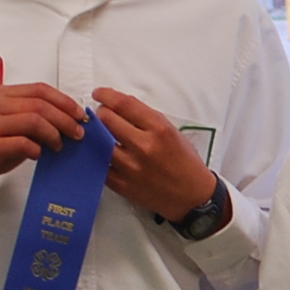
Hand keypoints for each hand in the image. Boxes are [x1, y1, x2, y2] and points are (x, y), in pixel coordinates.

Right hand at [0, 82, 85, 216]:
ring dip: (54, 134)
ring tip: (59, 146)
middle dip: (65, 118)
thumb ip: (33, 121)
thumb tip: (68, 120)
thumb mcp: (11, 131)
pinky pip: (22, 142)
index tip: (80, 115)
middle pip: (40, 104)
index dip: (64, 101)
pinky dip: (36, 149)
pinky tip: (38, 156)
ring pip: (33, 120)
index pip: (39, 89)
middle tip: (78, 133)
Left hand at [91, 87, 223, 221]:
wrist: (191, 196)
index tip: (99, 93)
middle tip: (102, 115)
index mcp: (159, 129)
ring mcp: (131, 167)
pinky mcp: (123, 185)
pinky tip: (103, 153)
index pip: (123, 104)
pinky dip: (99, 156)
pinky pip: (100, 165)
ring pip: (100, 142)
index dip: (106, 95)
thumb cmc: (185, 162)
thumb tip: (119, 107)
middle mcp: (144, 146)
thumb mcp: (172, 132)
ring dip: (97, 135)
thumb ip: (147, 119)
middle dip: (101, 113)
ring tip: (101, 134)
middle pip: (107, 120)